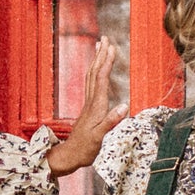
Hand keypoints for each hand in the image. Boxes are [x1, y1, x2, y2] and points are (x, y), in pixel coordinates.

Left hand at [48, 39, 125, 176]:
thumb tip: (124, 106)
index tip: (111, 47)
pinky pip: (92, 85)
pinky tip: (98, 70)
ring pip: (92, 77)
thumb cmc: (85, 148)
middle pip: (95, 73)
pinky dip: (96, 73)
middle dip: (101, 55)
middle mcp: (91, 102)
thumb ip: (110, 122)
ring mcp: (89, 105)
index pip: (101, 79)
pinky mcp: (89, 109)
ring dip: (97, 60)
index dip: (106, 62)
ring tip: (100, 47)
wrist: (70, 156)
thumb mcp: (98, 137)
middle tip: (105, 38)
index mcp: (96, 106)